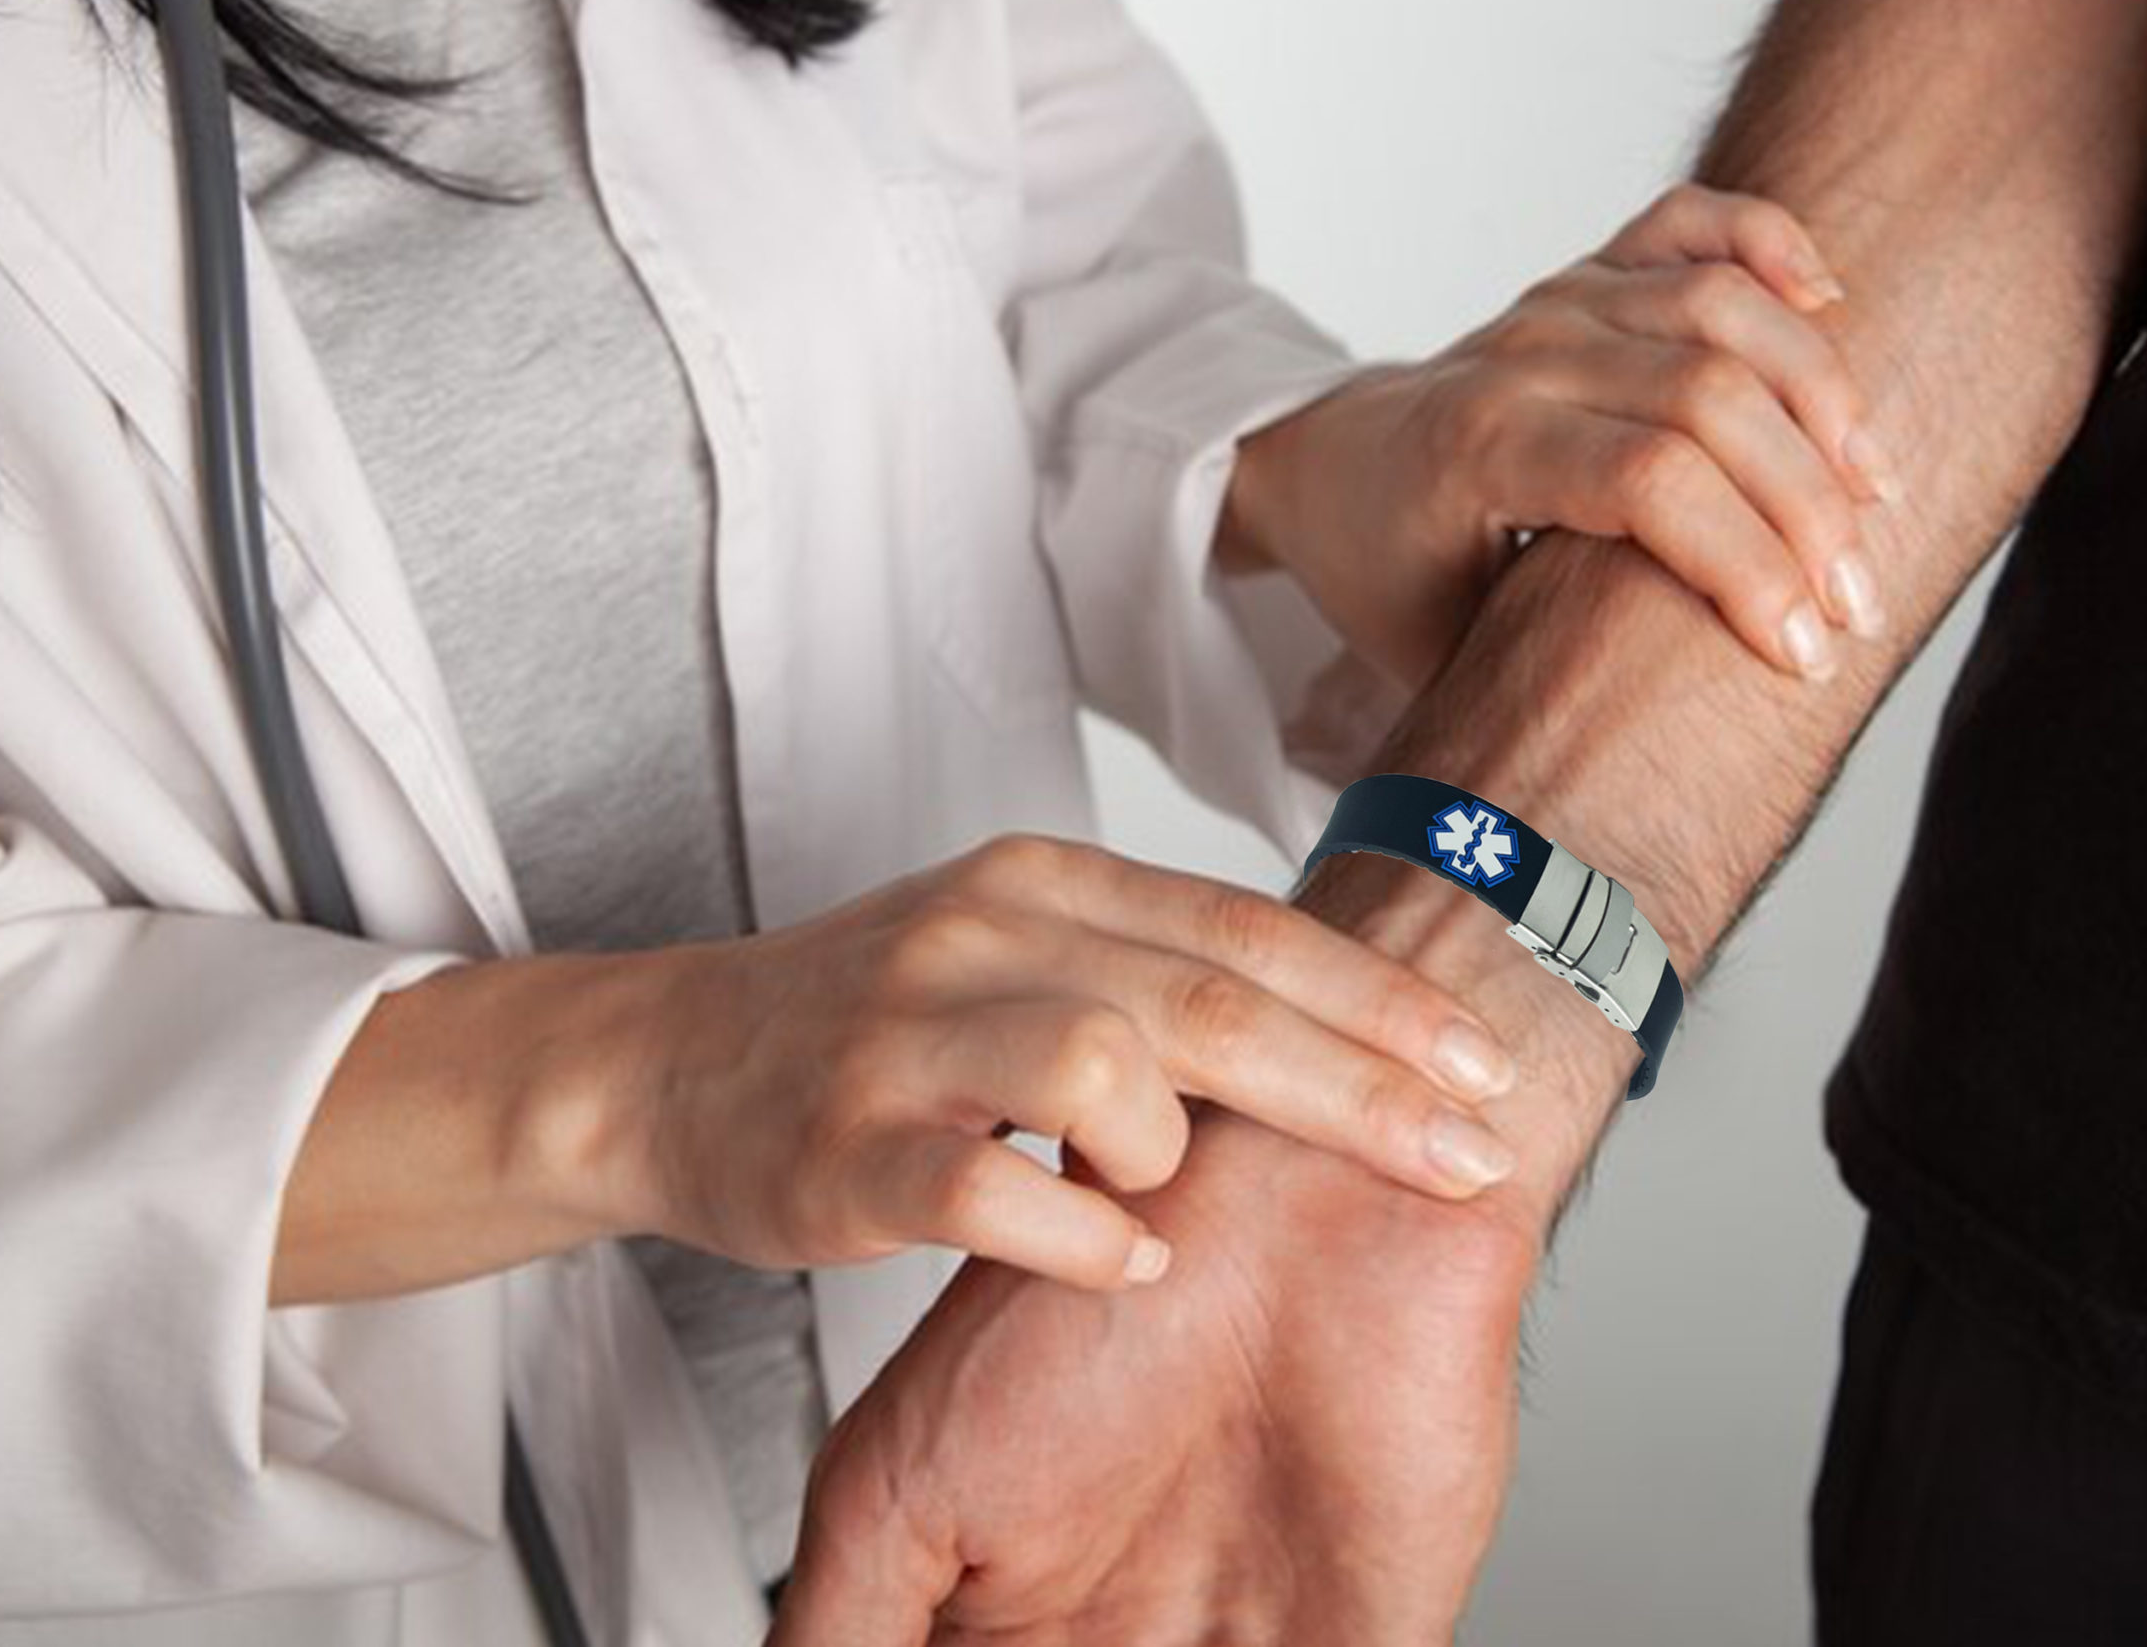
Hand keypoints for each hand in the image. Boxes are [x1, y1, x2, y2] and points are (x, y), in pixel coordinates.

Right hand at [769, 851, 1627, 1645]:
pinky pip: (988, 1190)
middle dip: (1360, 1084)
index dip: (1376, 998)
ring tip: (1180, 1198)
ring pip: (1100, 1066)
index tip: (1483, 1063)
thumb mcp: (1019, 950)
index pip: (1245, 927)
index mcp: (1045, 881)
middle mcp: (984, 935)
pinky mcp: (844, 1146)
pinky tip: (1129, 1265)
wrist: (663, 1063)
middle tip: (1467, 1156)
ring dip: (1180, 1147)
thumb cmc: (873, 1020)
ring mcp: (906, 1038)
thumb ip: (1158, 969)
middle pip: (1209, 1000)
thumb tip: (1348, 1018)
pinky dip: (1080, 1235)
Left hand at [1225, 183, 1899, 687]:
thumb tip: (1639, 780)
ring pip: (1726, 305)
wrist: (1330, 467)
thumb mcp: (1432, 656)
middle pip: (1712, 395)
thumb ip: (1529, 681)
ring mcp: (1560, 300)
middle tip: (1859, 604)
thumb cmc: (1388, 575)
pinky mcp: (1592, 270)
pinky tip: (1831, 303)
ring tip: (1874, 492)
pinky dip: (1772, 244)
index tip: (1804, 655)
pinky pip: (1696, 223)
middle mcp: (1525, 354)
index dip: (1747, 566)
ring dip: (1822, 394)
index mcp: (1475, 448)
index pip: (1650, 481)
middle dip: (1808, 507)